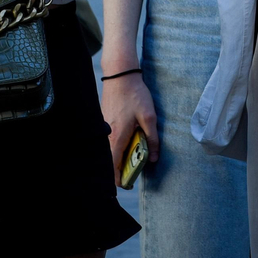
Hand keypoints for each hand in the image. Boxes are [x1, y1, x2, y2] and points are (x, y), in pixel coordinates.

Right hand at [100, 70, 158, 185]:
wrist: (120, 75)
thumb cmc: (135, 95)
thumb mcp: (149, 117)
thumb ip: (152, 138)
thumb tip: (154, 157)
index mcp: (117, 137)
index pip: (113, 167)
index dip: (119, 179)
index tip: (129, 183)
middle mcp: (107, 135)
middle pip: (110, 161)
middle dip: (121, 169)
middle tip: (136, 169)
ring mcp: (104, 128)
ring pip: (109, 150)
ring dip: (120, 156)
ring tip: (135, 154)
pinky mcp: (104, 121)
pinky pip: (109, 140)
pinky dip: (117, 145)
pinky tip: (130, 139)